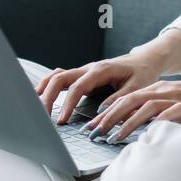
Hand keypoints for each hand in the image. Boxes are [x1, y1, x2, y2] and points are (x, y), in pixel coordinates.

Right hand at [35, 52, 166, 126]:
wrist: (144, 60)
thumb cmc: (142, 73)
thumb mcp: (136, 88)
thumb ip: (118, 100)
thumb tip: (100, 114)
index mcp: (100, 70)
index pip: (77, 87)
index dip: (67, 104)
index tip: (61, 120)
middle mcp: (88, 68)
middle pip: (59, 79)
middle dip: (47, 96)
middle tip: (42, 116)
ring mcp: (83, 71)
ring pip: (56, 76)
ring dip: (45, 90)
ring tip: (36, 107)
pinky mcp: (82, 76)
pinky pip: (61, 78)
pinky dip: (50, 86)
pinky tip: (42, 97)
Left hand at [82, 76, 180, 141]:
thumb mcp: (177, 103)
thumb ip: (159, 112)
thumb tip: (140, 128)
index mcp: (158, 89)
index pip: (126, 98)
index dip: (107, 111)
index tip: (93, 124)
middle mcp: (164, 91)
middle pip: (130, 100)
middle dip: (109, 116)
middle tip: (95, 131)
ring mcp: (177, 98)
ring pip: (146, 106)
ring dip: (128, 122)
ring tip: (115, 136)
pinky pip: (171, 114)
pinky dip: (157, 122)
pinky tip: (147, 132)